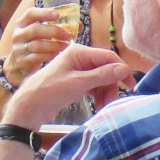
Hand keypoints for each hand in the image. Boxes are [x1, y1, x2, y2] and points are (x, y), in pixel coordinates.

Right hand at [0, 5, 73, 89]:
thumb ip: (55, 27)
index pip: (30, 14)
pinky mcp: (22, 61)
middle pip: (35, 29)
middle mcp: (18, 35)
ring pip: (38, 45)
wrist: (18, 65)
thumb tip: (79, 25)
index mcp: (22, 24)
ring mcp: (19, 49)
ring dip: (55, 45)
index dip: (44, 13)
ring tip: (66, 45)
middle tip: (68, 35)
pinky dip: (50, 56)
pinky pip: (37, 58)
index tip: (57, 15)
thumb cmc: (34, 44)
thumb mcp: (40, 34)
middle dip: (54, 31)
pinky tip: (58, 55)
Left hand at [1, 44, 132, 128]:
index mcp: (78, 52)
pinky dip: (97, 94)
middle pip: (105, 68)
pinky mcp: (74, 81)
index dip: (121, 70)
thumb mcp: (78, 83)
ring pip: (100, 78)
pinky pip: (92, 85)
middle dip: (111, 85)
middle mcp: (78, 58)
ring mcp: (76, 69)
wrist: (29, 107)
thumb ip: (102, 76)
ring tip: (103, 106)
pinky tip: (98, 104)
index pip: (107, 56)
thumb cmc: (50, 91)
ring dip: (105, 91)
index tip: (130, 86)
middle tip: (111, 102)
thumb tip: (123, 69)